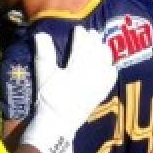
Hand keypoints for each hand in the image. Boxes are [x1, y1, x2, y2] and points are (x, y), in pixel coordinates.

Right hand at [20, 26, 117, 152]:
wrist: (57, 123)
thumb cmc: (48, 98)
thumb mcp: (43, 75)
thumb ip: (44, 54)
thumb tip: (41, 34)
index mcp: (76, 68)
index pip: (82, 46)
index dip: (81, 36)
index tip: (78, 29)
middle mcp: (91, 75)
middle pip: (96, 52)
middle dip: (94, 40)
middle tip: (92, 32)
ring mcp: (98, 85)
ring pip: (106, 63)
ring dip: (104, 52)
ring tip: (101, 45)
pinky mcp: (100, 95)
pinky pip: (111, 79)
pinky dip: (111, 69)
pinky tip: (110, 66)